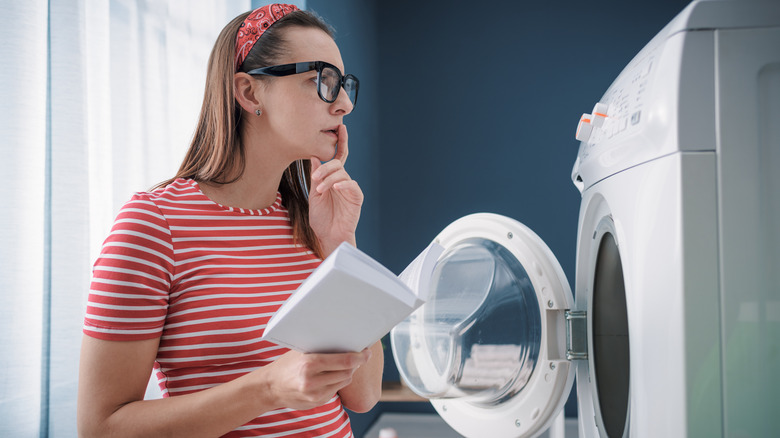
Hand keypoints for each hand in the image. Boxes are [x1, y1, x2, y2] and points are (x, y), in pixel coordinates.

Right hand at [261, 349, 370, 410]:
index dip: (359, 357)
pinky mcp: (317, 403)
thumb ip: (320, 347)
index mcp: (309, 364)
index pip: (344, 362)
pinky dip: (337, 382)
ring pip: (344, 382)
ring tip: (342, 364)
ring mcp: (315, 395)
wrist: (270, 387)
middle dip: (355, 364)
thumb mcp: (300, 351)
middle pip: (347, 372)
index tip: (367, 352)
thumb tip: (344, 336)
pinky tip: (330, 375)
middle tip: (359, 356)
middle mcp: (312, 381)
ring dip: (347, 373)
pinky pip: (336, 390)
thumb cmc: (287, 364)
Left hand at [308, 124, 362, 255]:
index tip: (341, 128)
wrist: (328, 236)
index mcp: (332, 179)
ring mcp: (350, 189)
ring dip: (328, 179)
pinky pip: (352, 185)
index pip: (337, 157)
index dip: (340, 142)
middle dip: (325, 168)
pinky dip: (342, 184)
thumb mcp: (314, 195)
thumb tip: (314, 157)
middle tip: (314, 179)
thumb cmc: (321, 219)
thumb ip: (316, 177)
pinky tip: (334, 187)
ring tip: (319, 190)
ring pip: (342, 173)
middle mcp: (342, 181)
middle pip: (337, 164)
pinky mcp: (356, 198)